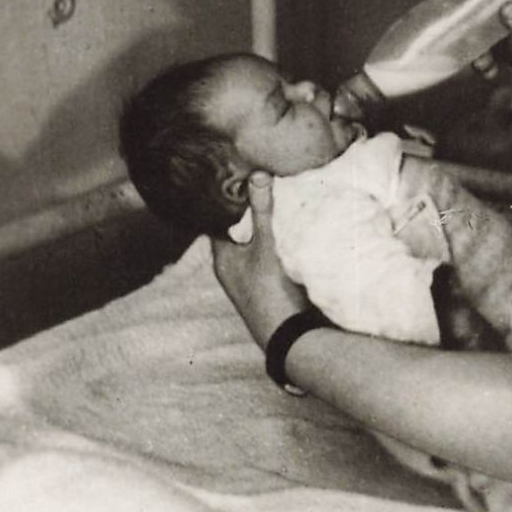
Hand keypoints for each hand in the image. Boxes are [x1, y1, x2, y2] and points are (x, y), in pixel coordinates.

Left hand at [211, 173, 309, 348]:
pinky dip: (279, 242)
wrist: (292, 337)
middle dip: (250, 210)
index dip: (226, 200)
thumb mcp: (266, 248)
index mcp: (223, 260)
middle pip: (239, 232)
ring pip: (257, 244)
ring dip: (267, 227)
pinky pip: (271, 255)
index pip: (217, 221)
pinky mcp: (272, 285)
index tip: (237, 176)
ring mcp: (253, 279)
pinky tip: (293, 228)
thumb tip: (257, 175)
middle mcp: (234, 269)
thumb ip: (263, 212)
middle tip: (261, 180)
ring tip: (280, 198)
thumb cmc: (271, 293)